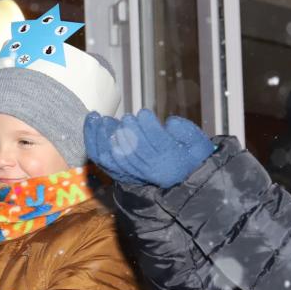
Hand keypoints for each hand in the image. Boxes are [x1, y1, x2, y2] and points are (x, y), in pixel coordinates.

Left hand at [85, 109, 213, 188]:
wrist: (180, 177)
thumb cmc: (189, 153)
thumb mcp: (197, 142)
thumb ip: (185, 131)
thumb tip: (169, 122)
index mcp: (171, 159)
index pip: (157, 144)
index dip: (148, 127)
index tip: (144, 113)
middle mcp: (151, 169)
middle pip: (135, 151)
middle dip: (128, 132)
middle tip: (126, 118)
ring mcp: (133, 171)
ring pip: (115, 157)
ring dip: (107, 136)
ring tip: (104, 119)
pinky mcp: (119, 171)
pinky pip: (102, 159)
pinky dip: (94, 140)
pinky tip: (93, 122)